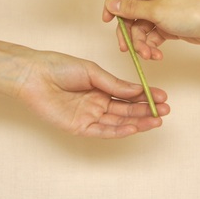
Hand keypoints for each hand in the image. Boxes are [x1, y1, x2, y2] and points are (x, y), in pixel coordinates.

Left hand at [14, 50, 169, 137]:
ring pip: (118, 122)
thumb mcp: (92, 71)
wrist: (34, 74)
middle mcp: (96, 104)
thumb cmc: (59, 67)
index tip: (162, 97)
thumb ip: (114, 84)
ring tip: (156, 120)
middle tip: (164, 110)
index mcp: (100, 88)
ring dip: (138, 122)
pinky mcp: (79, 127)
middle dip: (146, 111)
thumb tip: (137, 90)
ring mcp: (89, 116)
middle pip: (126, 110)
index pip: (128, 95)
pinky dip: (119, 130)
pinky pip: (103, 131)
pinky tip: (134, 127)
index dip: (146, 96)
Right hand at [102, 0, 199, 60]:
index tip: (108, 21)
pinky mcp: (170, 25)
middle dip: (128, 32)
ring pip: (141, 28)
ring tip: (148, 56)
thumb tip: (111, 4)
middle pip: (130, 13)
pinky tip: (156, 55)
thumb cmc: (190, 11)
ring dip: (141, 43)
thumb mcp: (155, 11)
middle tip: (126, 48)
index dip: (113, 4)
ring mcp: (162, 11)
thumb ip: (131, 9)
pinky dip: (152, 46)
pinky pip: (153, 35)